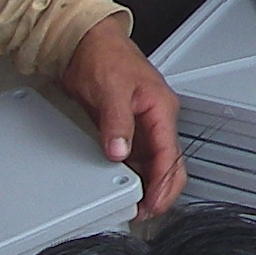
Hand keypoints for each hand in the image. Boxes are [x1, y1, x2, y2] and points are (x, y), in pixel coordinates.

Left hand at [60, 16, 183, 215]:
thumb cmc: (105, 55)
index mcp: (161, 109)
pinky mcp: (125, 126)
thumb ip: (117, 124)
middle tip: (144, 212)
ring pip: (152, 162)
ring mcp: (141, 124)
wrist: (85, 42)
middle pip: (169, 163)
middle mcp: (155, 119)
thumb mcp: (111, 90)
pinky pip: (135, 156)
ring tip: (132, 205)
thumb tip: (119, 152)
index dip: (163, 184)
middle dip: (161, 191)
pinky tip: (123, 185)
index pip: (170, 155)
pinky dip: (132, 173)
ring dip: (146, 184)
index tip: (152, 204)